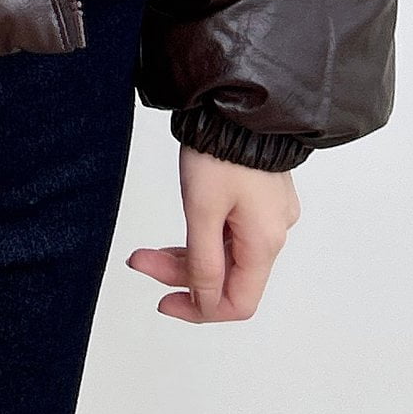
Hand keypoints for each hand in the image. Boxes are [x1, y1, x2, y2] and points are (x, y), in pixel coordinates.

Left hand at [127, 145, 301, 321]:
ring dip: (185, 257)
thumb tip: (204, 303)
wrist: (236, 103)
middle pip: (227, 278)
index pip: (239, 303)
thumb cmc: (220, 151)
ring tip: (145, 251)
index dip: (200, 310)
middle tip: (140, 261)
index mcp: (264, 242)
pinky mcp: (259, 197)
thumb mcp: (202, 211)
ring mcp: (268, 215)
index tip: (164, 302)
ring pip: (225, 255)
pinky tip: (177, 235)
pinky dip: (202, 238)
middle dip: (179, 275)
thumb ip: (203, 263)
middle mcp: (273, 233)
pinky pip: (231, 233)